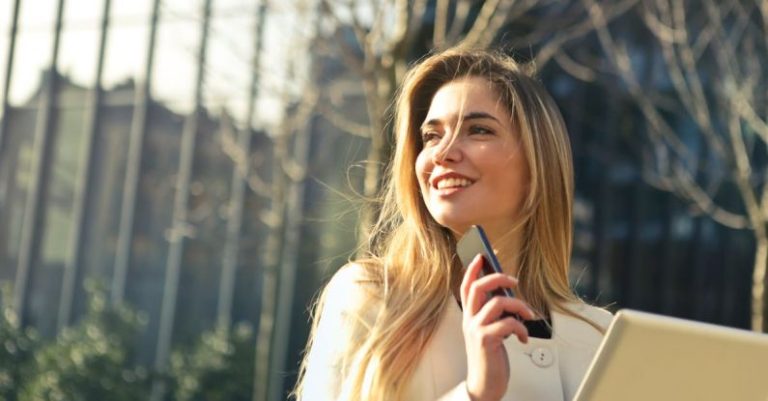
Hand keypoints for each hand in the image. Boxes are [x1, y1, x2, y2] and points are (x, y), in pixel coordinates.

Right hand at [459, 254, 535, 400]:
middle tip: (514, 280)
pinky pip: (508, 323)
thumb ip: (495, 314)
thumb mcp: (490, 331)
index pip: (466, 286)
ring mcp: (476, 329)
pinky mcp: (485, 340)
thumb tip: (509, 295)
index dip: (473, 269)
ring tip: (528, 315)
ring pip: (497, 302)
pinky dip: (521, 328)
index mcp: (469, 316)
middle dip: (498, 278)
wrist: (485, 385)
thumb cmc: (489, 357)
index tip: (483, 256)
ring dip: (519, 305)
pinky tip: (523, 337)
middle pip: (478, 287)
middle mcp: (469, 320)